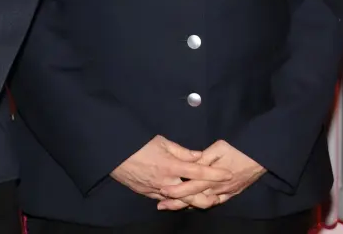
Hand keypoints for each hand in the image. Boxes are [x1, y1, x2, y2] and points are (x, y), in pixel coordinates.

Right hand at [112, 136, 232, 206]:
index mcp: (171, 165)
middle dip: (207, 198)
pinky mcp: (148, 194)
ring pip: (179, 201)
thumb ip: (183, 151)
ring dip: (192, 201)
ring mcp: (156, 190)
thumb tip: (199, 156)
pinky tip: (183, 200)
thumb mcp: (162, 142)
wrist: (114, 154)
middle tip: (219, 196)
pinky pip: (166, 200)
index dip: (215, 173)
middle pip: (191, 195)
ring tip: (205, 200)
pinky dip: (176, 201)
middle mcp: (166, 181)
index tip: (228, 174)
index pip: (198, 171)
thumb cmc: (138, 144)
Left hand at [157, 140, 265, 209]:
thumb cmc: (239, 148)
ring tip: (175, 207)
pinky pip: (216, 202)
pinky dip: (205, 205)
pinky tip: (197, 205)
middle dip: (177, 203)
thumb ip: (203, 158)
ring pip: (203, 203)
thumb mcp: (219, 147)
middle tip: (161, 205)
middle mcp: (217, 188)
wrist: (261, 156)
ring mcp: (225, 192)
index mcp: (211, 177)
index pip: (190, 186)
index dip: (175, 190)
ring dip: (188, 205)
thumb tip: (190, 163)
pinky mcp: (232, 193)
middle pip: (194, 199)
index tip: (162, 192)